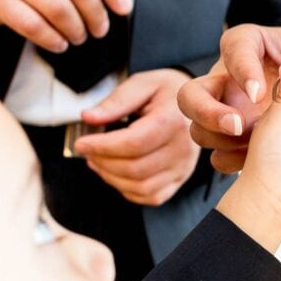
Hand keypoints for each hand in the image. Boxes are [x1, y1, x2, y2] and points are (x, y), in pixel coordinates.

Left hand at [73, 69, 198, 206]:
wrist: (199, 104)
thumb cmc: (167, 92)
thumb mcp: (142, 84)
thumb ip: (116, 101)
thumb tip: (89, 118)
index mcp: (174, 121)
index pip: (134, 144)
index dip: (102, 147)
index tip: (81, 143)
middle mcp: (183, 149)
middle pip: (135, 169)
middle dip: (103, 162)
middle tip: (87, 150)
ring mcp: (183, 168)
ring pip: (141, 187)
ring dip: (111, 178)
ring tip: (97, 161)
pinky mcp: (180, 180)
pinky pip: (151, 197)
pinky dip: (127, 189)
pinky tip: (116, 173)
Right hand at [178, 24, 280, 172]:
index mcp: (249, 44)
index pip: (233, 48)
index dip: (241, 70)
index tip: (258, 91)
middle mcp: (228, 78)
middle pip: (192, 96)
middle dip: (210, 114)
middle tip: (238, 126)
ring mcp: (226, 109)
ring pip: (201, 130)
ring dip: (223, 141)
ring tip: (252, 144)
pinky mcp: (234, 136)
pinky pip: (220, 154)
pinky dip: (236, 160)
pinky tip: (254, 160)